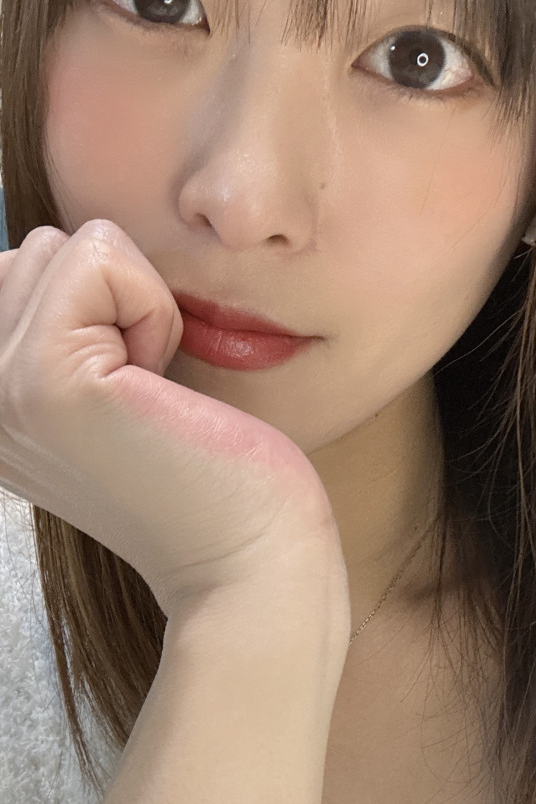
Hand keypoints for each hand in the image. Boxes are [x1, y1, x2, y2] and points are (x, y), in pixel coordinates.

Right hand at [0, 221, 348, 626]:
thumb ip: (61, 329)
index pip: (18, 270)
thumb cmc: (203, 466)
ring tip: (150, 390)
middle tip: (144, 389)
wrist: (244, 556)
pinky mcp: (47, 381)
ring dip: (134, 302)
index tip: (127, 389)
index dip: (97, 308)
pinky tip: (160, 386)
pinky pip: (98, 258)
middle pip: (39, 249)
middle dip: (113, 298)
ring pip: (68, 247)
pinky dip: (151, 307)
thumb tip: (59, 254)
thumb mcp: (106, 387)